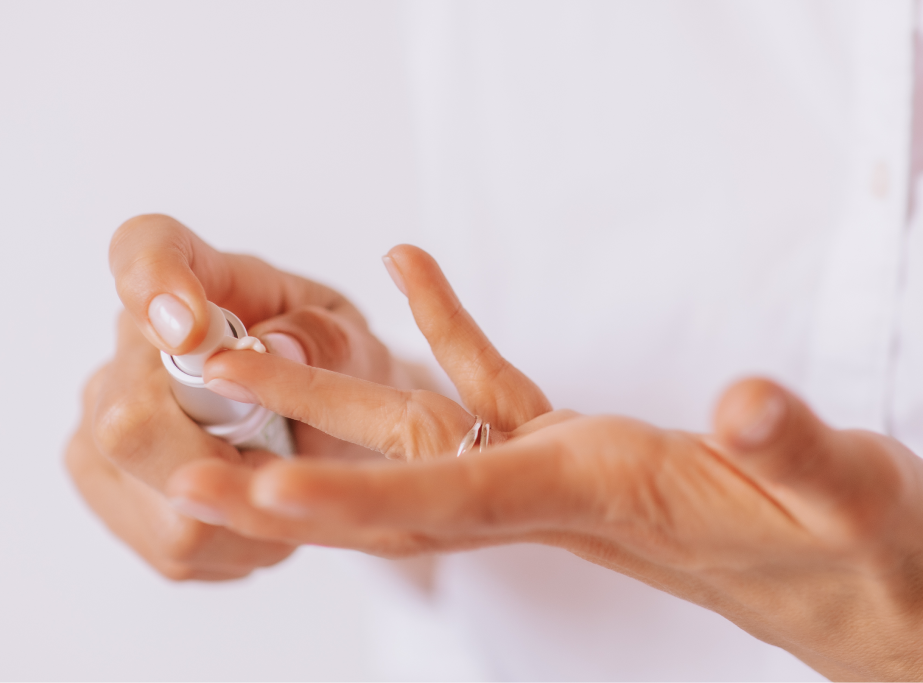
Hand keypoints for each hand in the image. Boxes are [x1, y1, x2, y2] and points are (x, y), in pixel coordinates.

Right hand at [65, 214, 403, 579]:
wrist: (319, 427)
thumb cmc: (329, 368)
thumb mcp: (353, 343)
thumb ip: (328, 339)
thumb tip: (281, 348)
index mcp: (193, 275)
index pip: (142, 251)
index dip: (151, 286)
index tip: (186, 328)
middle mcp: (129, 346)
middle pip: (128, 419)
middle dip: (225, 457)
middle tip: (283, 451)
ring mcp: (102, 419)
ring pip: (161, 498)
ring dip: (246, 505)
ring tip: (280, 476)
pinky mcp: (107, 486)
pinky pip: (174, 541)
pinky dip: (240, 538)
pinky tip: (258, 504)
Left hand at [166, 246, 922, 681]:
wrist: (852, 586)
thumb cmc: (849, 553)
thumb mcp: (843, 500)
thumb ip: (795, 452)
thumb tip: (750, 403)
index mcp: (595, 496)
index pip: (449, 504)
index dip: (349, 503)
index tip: (252, 495)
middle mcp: (549, 489)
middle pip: (391, 481)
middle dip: (284, 476)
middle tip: (179, 459)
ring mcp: (552, 467)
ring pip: (417, 432)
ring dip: (328, 397)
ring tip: (244, 352)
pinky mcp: (576, 443)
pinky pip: (489, 384)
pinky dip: (446, 332)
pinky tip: (412, 276)